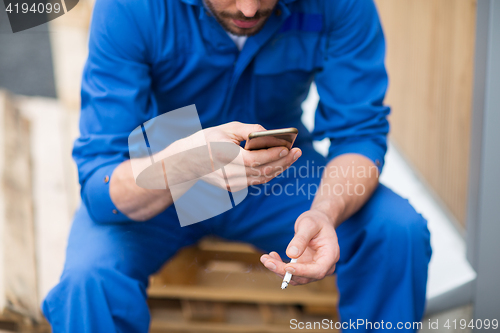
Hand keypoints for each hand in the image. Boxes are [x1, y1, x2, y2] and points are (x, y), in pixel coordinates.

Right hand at [185, 121, 301, 190]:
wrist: (188, 161)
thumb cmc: (208, 139)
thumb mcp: (226, 129)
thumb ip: (249, 130)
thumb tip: (271, 134)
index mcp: (222, 156)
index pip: (252, 160)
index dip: (271, 155)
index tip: (287, 148)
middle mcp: (226, 173)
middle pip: (261, 172)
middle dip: (282, 162)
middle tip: (297, 152)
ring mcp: (229, 183)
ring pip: (261, 179)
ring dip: (279, 168)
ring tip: (292, 156)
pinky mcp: (232, 188)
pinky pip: (256, 181)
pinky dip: (269, 173)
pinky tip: (279, 163)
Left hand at [260, 209, 339, 284]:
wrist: (318, 222)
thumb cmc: (316, 221)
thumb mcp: (308, 224)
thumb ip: (301, 239)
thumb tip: (291, 254)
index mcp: (331, 255)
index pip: (318, 270)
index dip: (302, 272)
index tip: (286, 267)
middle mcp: (324, 266)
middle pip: (305, 277)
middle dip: (284, 271)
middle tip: (267, 261)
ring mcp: (314, 269)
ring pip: (296, 277)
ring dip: (279, 270)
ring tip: (265, 258)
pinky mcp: (304, 268)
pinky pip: (291, 273)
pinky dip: (280, 267)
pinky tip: (271, 257)